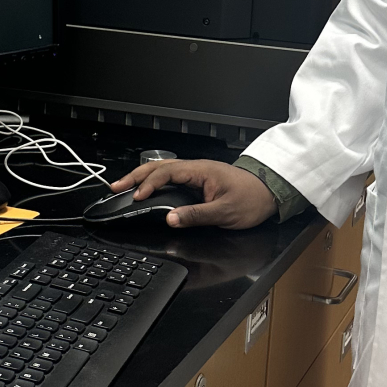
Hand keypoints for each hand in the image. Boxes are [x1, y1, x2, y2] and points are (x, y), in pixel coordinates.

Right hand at [106, 159, 277, 229]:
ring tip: (124, 187)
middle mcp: (195, 169)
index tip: (137, 196)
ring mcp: (196, 175)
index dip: (149, 184)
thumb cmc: (251, 199)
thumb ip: (196, 215)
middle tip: (116, 187)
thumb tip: (171, 218)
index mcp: (200, 171)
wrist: (270, 192)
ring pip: (162, 172)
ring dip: (142, 178)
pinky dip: (154, 183)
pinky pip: (170, 179)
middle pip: (158, 168)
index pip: (167, 173)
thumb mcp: (225, 212)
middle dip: (135, 176)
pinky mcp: (197, 182)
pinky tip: (146, 190)